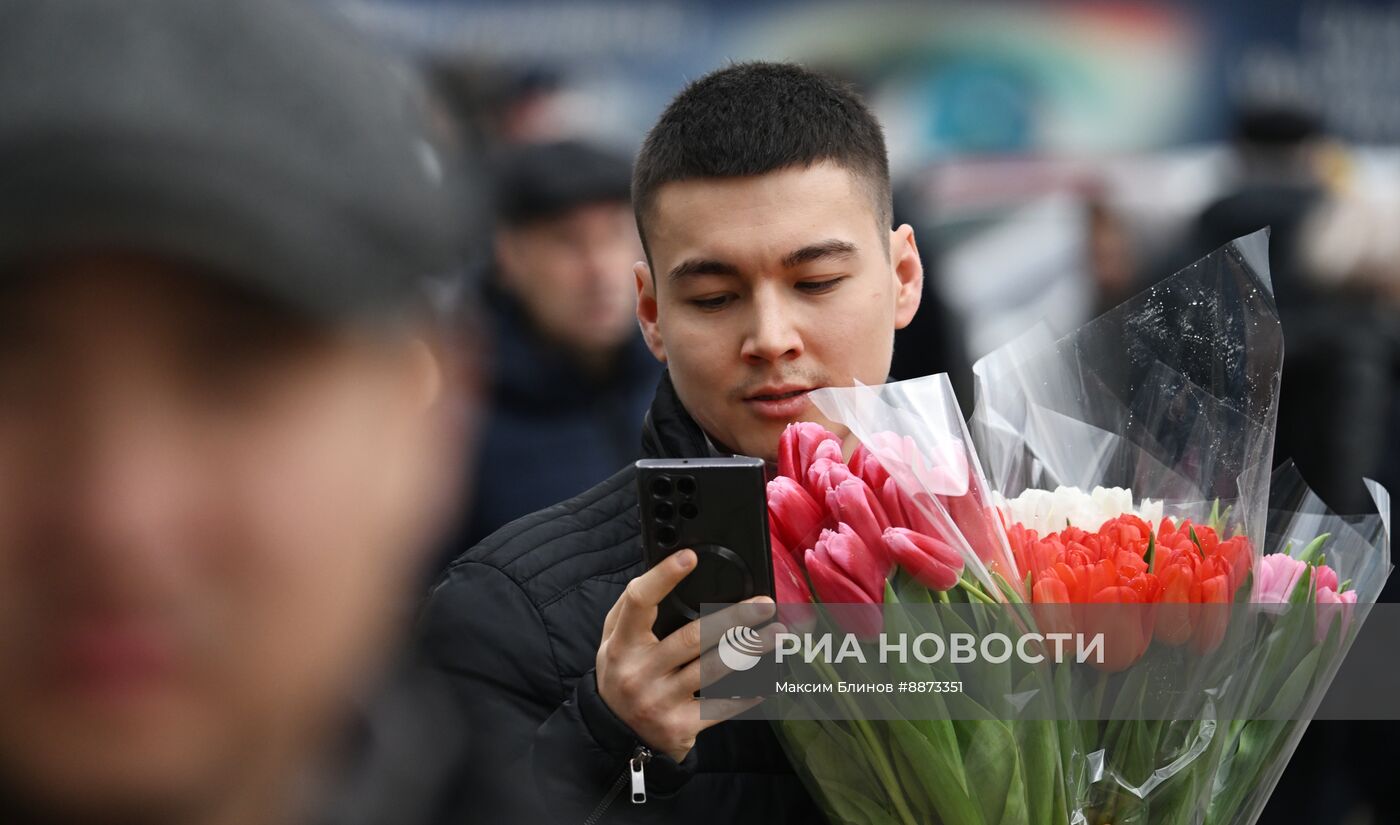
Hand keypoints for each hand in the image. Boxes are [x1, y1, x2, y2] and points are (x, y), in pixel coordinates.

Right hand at [595, 548, 779, 761]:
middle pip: (691, 637)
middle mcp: (639, 672)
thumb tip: (665, 571)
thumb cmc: (622, 674)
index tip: (689, 557)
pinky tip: (768, 679)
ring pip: (712, 669)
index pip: (639, 602)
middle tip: (764, 605)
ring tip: (776, 634)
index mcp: (622, 643)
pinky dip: (748, 693)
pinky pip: (721, 707)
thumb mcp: (614, 641)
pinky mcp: (680, 726)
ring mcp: (659, 701)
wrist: (614, 735)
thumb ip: (632, 610)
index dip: (663, 577)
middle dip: (734, 619)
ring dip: (749, 650)